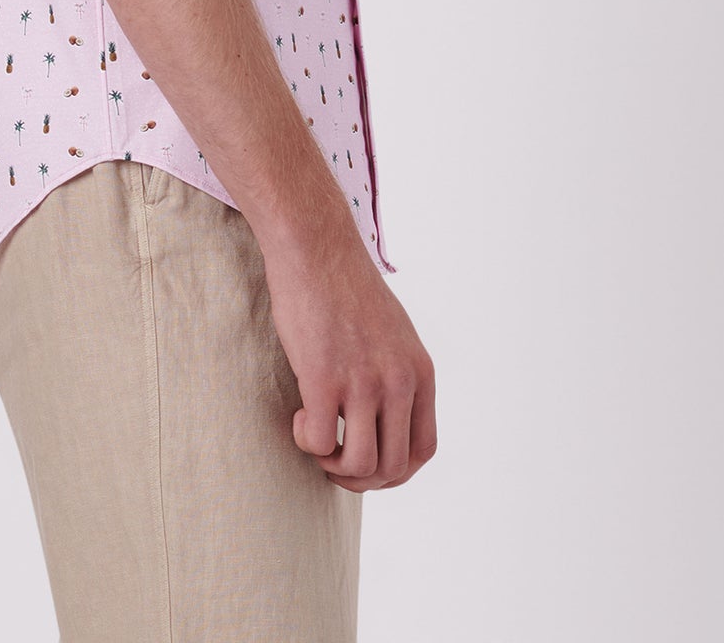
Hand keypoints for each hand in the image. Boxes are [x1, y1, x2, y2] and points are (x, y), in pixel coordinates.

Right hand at [260, 229, 436, 491]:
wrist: (316, 247)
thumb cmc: (344, 286)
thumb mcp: (392, 332)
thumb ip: (396, 374)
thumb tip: (384, 419)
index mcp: (419, 372)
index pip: (423, 450)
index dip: (395, 471)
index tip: (365, 462)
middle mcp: (399, 382)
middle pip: (394, 468)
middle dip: (361, 478)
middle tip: (333, 458)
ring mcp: (364, 382)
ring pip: (361, 466)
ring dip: (333, 465)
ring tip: (315, 437)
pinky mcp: (325, 378)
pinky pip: (320, 443)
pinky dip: (307, 442)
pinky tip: (300, 416)